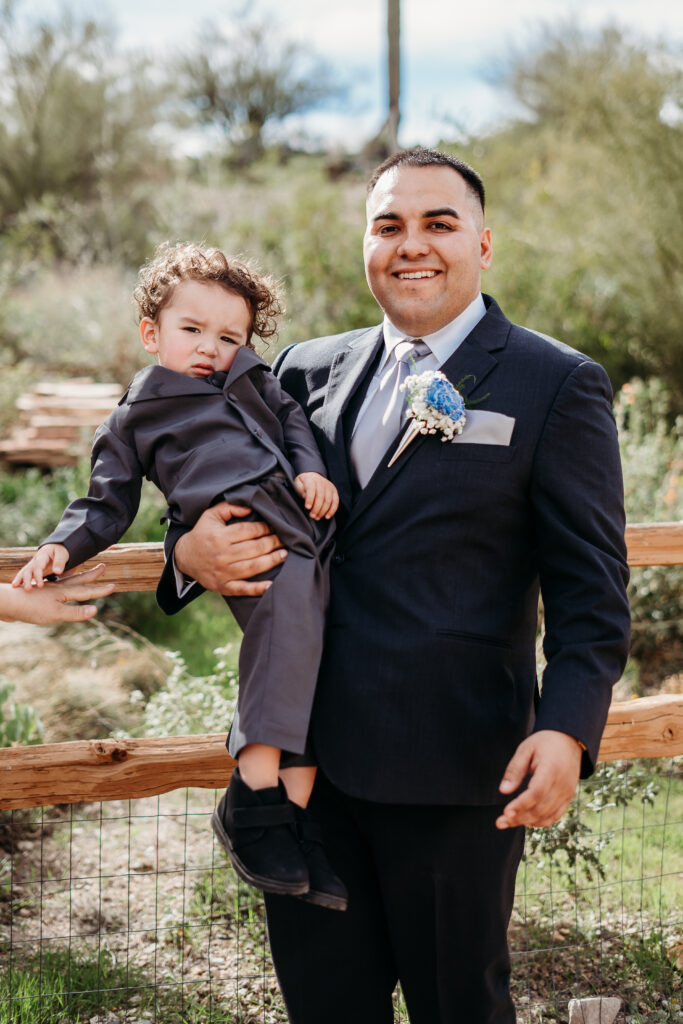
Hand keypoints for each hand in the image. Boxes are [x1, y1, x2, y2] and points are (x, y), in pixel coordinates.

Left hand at [0, 564, 114, 624]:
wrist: (8, 603)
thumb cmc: (32, 609)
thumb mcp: (56, 614)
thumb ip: (75, 613)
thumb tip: (96, 610)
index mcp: (64, 593)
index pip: (87, 591)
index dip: (101, 591)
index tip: (114, 586)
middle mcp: (58, 588)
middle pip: (79, 580)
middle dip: (92, 575)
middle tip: (102, 566)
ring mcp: (49, 588)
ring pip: (68, 580)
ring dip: (79, 577)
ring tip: (85, 574)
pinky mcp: (41, 592)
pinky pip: (58, 584)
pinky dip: (65, 582)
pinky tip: (61, 587)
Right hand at [12, 543, 68, 588]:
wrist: (55, 548)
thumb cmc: (60, 551)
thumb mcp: (62, 554)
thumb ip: (60, 562)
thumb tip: (57, 572)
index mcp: (42, 556)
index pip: (38, 566)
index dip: (38, 576)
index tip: (40, 585)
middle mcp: (35, 560)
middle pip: (28, 569)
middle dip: (26, 579)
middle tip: (27, 589)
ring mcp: (33, 565)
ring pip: (24, 572)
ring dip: (19, 579)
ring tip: (14, 586)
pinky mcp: (33, 570)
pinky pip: (25, 575)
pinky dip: (20, 580)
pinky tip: (16, 586)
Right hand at [174, 501, 285, 596]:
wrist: (184, 557)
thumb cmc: (202, 534)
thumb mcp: (211, 515)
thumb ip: (229, 507)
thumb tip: (250, 508)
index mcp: (220, 537)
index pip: (248, 531)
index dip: (264, 528)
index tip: (274, 526)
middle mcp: (222, 555)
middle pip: (254, 549)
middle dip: (273, 543)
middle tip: (285, 539)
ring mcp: (223, 573)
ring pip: (253, 567)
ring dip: (272, 561)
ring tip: (284, 555)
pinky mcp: (223, 587)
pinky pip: (243, 589)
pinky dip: (258, 589)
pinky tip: (272, 585)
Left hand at [294, 473, 339, 519]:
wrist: (313, 476)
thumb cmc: (304, 482)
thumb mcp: (298, 483)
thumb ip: (301, 490)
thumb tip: (306, 497)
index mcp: (311, 479)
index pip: (311, 489)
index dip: (310, 499)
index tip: (307, 508)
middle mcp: (321, 482)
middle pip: (321, 497)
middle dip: (316, 508)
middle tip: (312, 516)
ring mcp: (329, 487)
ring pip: (328, 500)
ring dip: (323, 511)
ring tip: (317, 517)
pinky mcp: (334, 491)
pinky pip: (335, 502)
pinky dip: (332, 510)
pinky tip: (327, 516)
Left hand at [496, 730, 582, 829]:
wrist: (569, 740)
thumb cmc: (545, 743)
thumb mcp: (526, 749)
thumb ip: (515, 769)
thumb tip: (504, 791)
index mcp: (552, 768)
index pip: (537, 792)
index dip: (521, 805)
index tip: (506, 812)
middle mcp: (562, 784)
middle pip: (541, 808)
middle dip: (520, 817)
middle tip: (501, 822)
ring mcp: (567, 792)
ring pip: (548, 815)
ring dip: (528, 822)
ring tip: (509, 822)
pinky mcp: (568, 797)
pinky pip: (556, 815)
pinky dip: (541, 821)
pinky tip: (527, 821)